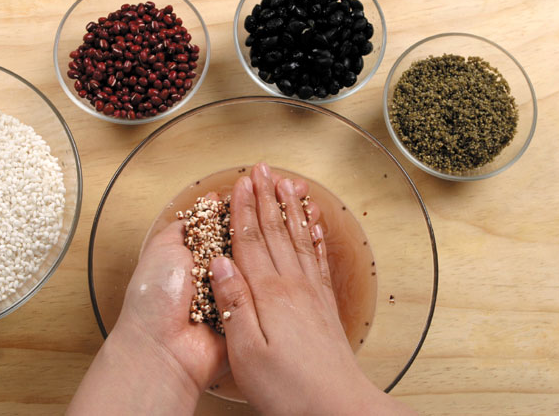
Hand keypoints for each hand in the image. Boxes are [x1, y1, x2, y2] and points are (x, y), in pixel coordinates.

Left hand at [113, 175, 316, 395]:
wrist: (163, 347)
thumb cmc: (156, 298)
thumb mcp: (164, 247)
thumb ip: (187, 225)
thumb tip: (209, 202)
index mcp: (202, 253)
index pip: (233, 221)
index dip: (251, 201)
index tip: (269, 182)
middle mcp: (223, 270)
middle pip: (254, 237)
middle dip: (274, 212)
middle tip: (296, 189)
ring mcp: (239, 291)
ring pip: (268, 260)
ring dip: (288, 235)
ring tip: (308, 209)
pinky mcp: (253, 313)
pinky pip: (273, 290)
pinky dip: (289, 271)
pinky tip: (308, 245)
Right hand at [209, 163, 415, 414]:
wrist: (339, 408)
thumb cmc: (290, 388)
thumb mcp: (247, 352)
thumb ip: (234, 305)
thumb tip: (220, 263)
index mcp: (269, 294)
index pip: (252, 240)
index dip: (245, 209)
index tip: (241, 182)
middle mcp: (292, 285)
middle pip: (276, 231)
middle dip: (267, 197)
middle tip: (262, 168)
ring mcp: (311, 293)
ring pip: (298, 239)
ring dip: (290, 209)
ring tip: (287, 183)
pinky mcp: (324, 305)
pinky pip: (316, 259)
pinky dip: (313, 236)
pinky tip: (313, 224)